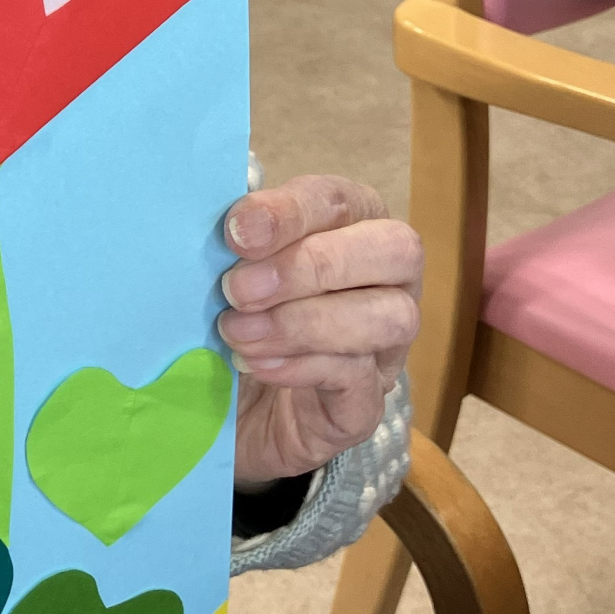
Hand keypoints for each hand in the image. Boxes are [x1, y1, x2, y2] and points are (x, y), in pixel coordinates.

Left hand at [217, 176, 420, 488]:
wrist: (217, 411)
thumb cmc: (228, 322)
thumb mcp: (221, 275)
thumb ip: (230, 243)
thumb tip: (221, 211)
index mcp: (349, 230)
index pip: (342, 201)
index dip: (292, 211)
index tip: (236, 232)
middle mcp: (385, 283)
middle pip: (397, 249)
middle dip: (313, 264)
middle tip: (238, 289)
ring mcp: (384, 347)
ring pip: (391, 316)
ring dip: (305, 321)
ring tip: (237, 332)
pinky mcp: (365, 405)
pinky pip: (359, 378)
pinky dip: (300, 366)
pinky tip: (254, 365)